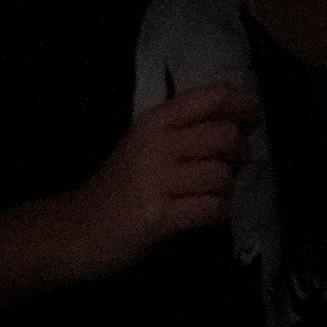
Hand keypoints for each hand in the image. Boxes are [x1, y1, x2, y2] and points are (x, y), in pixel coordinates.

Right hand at [49, 81, 253, 280]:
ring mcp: (155, 181)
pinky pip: (210, 208)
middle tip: (230, 168)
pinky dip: (217, 212)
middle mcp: (157, 145)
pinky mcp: (156, 217)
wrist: (74, 230)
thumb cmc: (120, 185)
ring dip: (227, 189)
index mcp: (157, 120)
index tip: (252, 122)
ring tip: (212, 195)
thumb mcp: (148, 143)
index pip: (214, 96)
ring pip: (221, 174)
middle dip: (240, 154)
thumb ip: (188, 128)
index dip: (245, 105)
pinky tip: (205, 214)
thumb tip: (242, 120)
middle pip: (226, 135)